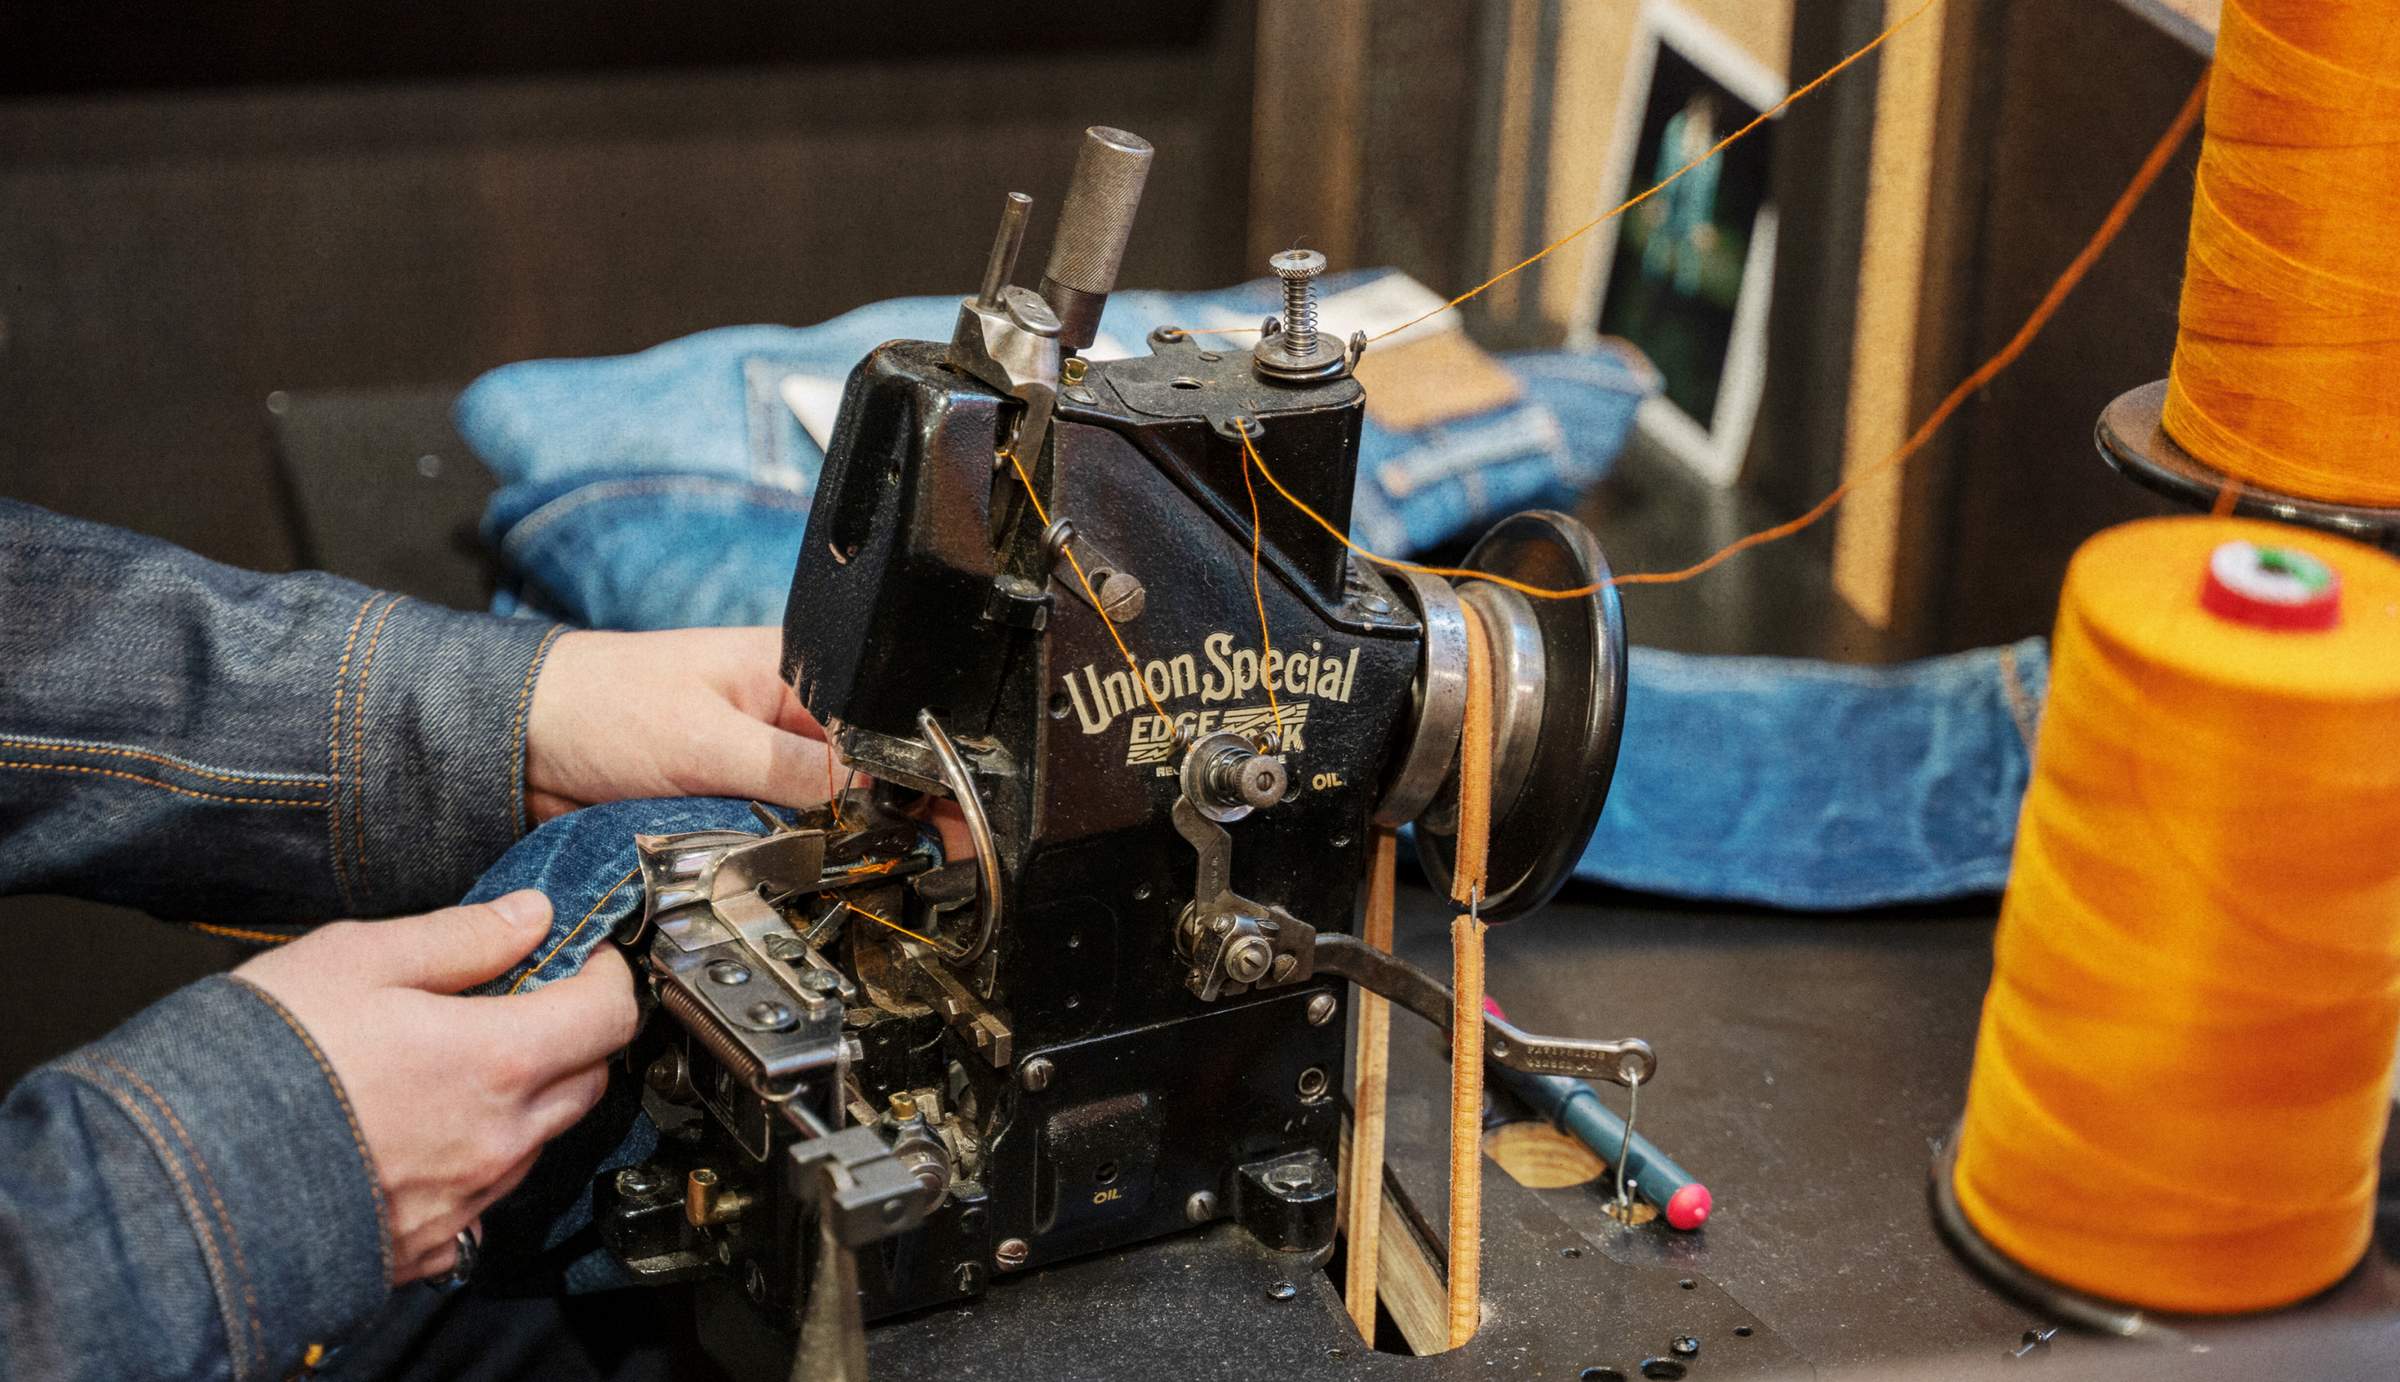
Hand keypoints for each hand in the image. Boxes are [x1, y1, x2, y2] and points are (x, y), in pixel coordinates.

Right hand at [234, 891, 637, 1282]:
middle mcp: (497, 1139)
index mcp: (495, 1061)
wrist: (179, 1176)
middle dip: (576, 1035)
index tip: (585, 956)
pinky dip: (477, 1156)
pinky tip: (425, 1128)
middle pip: (586, 1080)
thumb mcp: (359, 958)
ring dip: (526, 1097)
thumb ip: (461, 937)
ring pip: (539, 1139)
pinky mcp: (429, 1244)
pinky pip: (485, 1197)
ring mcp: (467, 1200)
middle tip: (529, 1001)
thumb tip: (530, 915)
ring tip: (460, 1062)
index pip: (608, 1016)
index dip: (606, 975)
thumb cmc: (262, 1059)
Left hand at [525, 625, 973, 855]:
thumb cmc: (600, 704)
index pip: (880, 727)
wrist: (518, 747)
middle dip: (890, 819)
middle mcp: (788, 720)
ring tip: (867, 869)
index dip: (920, 777)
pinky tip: (815, 877)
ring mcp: (761, 769)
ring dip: (837, 846)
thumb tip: (868, 798)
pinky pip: (781, 844)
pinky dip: (794, 862)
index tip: (953, 822)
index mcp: (796, 673)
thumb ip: (792, 770)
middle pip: (866, 778)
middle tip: (927, 860)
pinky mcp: (732, 812)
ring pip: (827, 819)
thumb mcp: (707, 736)